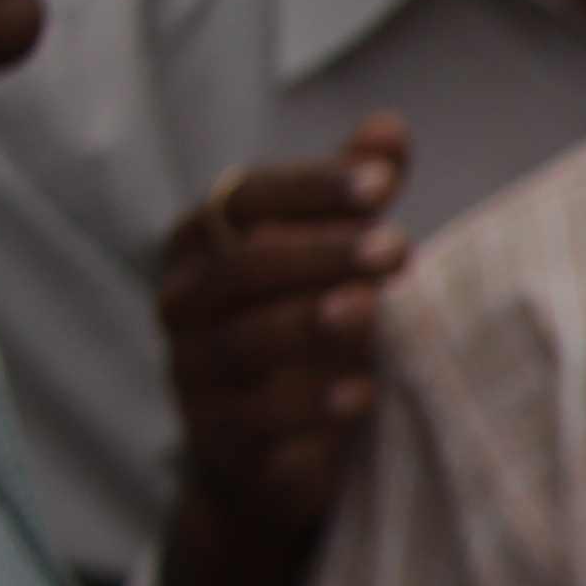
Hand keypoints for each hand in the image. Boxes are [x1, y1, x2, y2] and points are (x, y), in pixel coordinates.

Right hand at [154, 112, 407, 585]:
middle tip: (399, 248)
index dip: (310, 187)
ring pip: (243, 342)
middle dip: (321, 254)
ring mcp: (195, 375)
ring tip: (372, 310)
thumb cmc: (300, 334)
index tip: (382, 179)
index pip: (243, 199)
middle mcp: (185, 305)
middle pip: (242, 268)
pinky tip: (361, 394)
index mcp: (204, 245)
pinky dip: (308, 405)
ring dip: (310, 324)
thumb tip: (389, 126)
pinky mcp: (222, 442)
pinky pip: (255, 420)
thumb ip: (351, 198)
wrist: (263, 459)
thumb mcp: (326, 261)